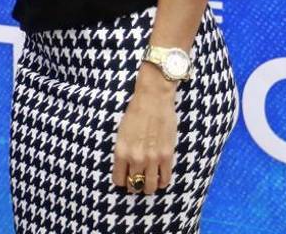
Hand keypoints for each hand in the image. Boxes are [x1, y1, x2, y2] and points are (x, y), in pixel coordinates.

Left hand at [111, 63, 177, 194]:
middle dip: (134, 187)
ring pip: (151, 185)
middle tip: (136, 184)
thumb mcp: (121, 133)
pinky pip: (165, 177)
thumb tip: (125, 166)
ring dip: (149, 188)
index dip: (121, 182)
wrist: (152, 99)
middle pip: (134, 185)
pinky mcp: (167, 155)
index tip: (124, 180)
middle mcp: (135, 158)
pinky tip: (161, 179)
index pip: (118, 179)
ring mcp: (152, 158)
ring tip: (149, 185)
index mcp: (121, 151)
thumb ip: (123, 151)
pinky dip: (163, 182)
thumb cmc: (134, 112)